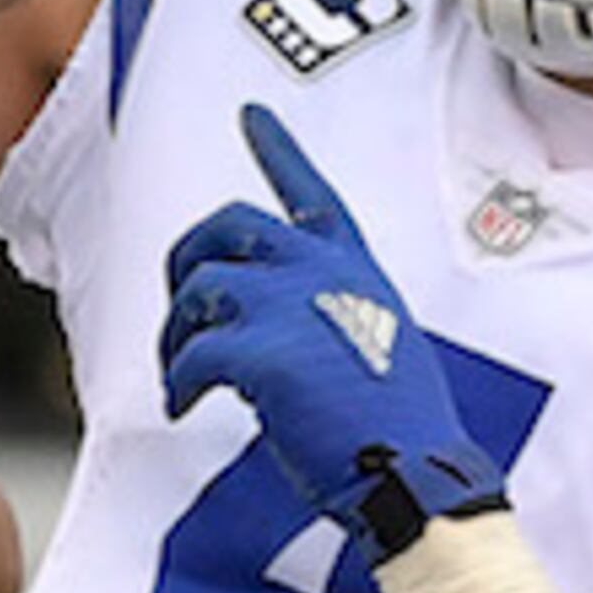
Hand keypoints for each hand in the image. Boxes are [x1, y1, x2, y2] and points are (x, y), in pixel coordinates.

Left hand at [161, 105, 503, 558]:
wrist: (416, 478)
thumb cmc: (399, 430)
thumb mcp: (378, 344)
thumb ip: (328, 316)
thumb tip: (277, 332)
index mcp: (355, 270)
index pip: (312, 194)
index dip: (279, 150)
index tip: (252, 114)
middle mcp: (322, 273)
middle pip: (225, 225)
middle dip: (187, 258)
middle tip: (177, 306)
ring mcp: (290, 306)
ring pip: (197, 287)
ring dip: (175, 334)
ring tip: (179, 376)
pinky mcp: (263, 353)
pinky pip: (191, 354)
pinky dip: (176, 382)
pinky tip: (181, 406)